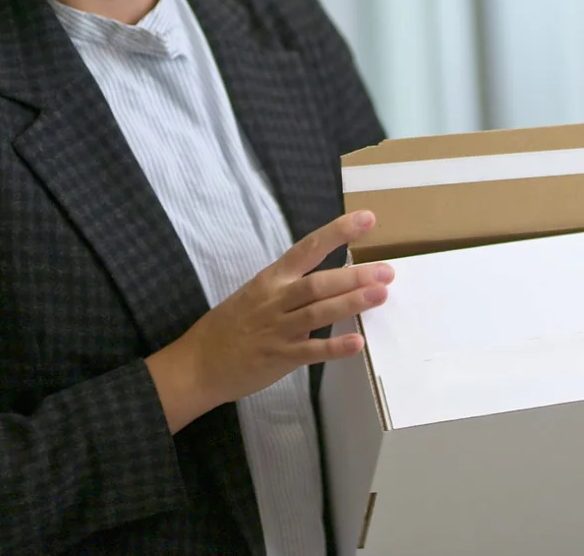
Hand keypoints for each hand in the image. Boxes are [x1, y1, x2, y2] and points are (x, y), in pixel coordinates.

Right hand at [146, 211, 394, 431]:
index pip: (307, 248)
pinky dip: (334, 348)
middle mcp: (275, 300)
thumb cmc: (230, 326)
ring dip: (351, 302)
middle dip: (354, 275)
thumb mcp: (256, 294)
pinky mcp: (278, 358)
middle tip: (386, 271)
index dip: (338, 232)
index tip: (367, 218)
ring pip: (318, 312)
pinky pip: (310, 352)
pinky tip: (357, 343)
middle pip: (318, 282)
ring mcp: (277, 329)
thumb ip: (291, 288)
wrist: (197, 364)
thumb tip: (333, 281)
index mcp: (271, 279)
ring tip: (381, 294)